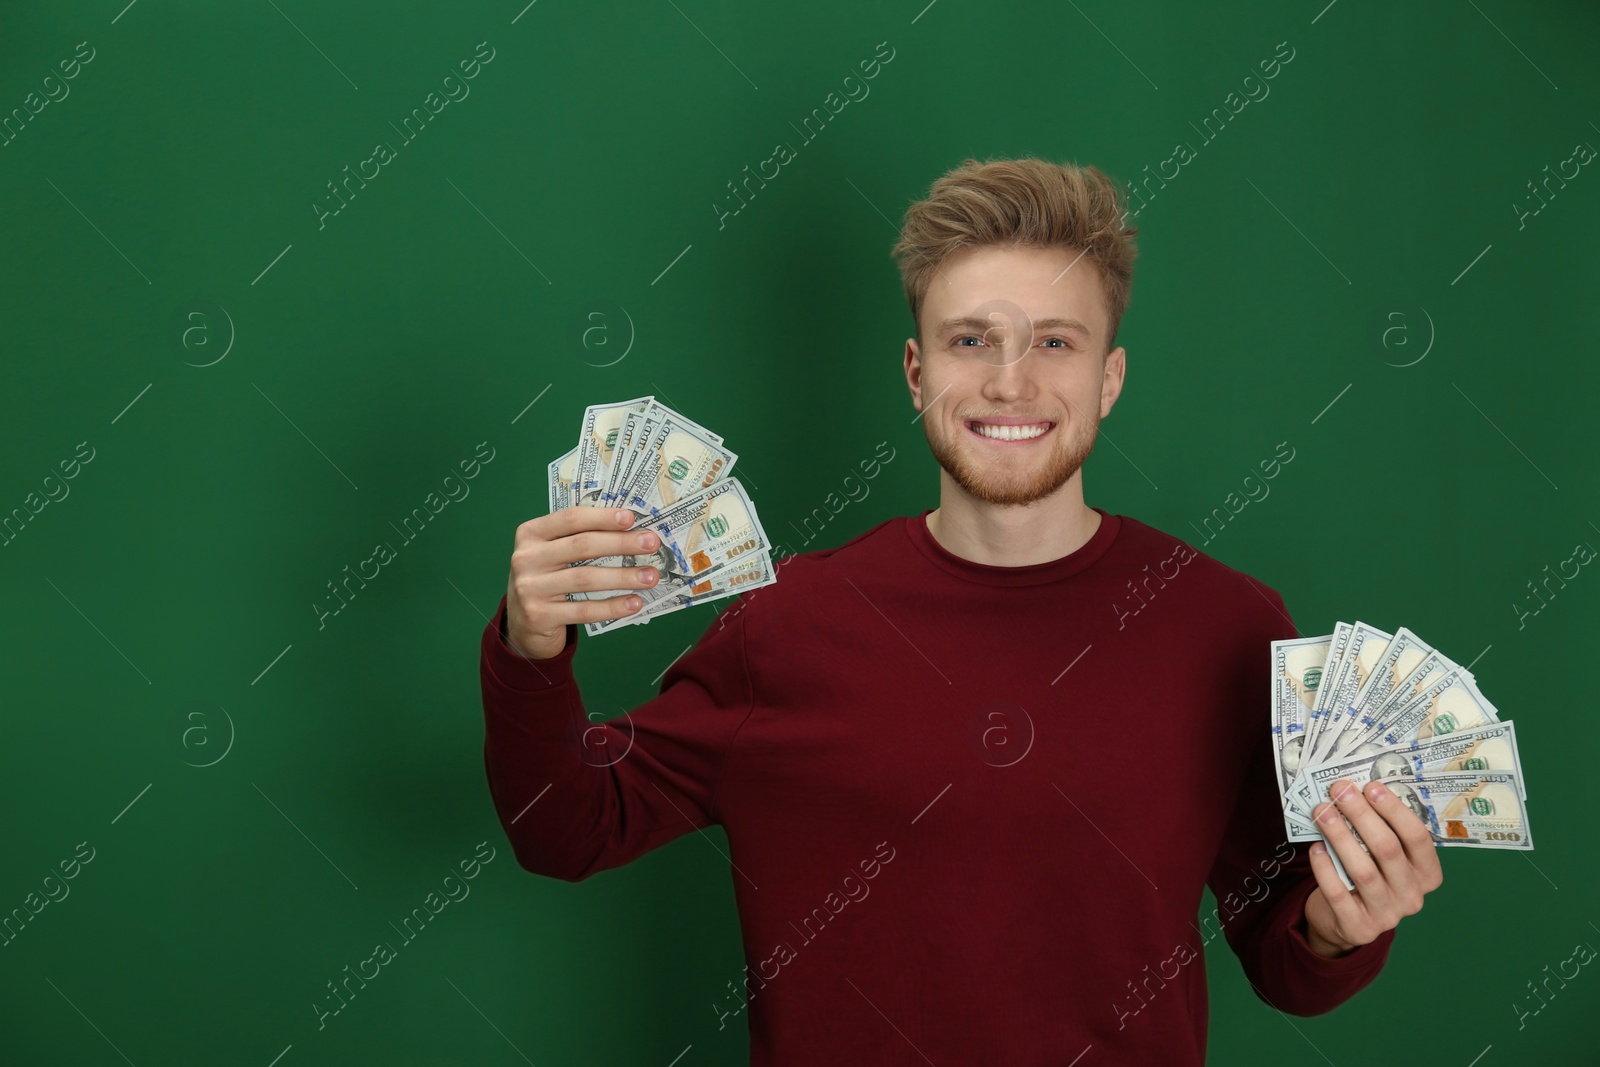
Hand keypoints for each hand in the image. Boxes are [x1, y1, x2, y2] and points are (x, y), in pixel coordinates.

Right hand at [505, 506, 661, 658]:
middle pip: (581, 545)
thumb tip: (630, 530)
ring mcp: (530, 588)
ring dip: (623, 576)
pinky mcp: (539, 616)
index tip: (632, 518)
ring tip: (651, 576)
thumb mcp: (552, 553)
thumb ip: (578, 539)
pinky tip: (634, 603)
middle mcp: (526, 558)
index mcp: (531, 533)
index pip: (571, 518)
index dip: (602, 517)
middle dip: (621, 543)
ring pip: (586, 578)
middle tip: (651, 543)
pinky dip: (612, 606)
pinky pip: (583, 609)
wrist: (523, 623)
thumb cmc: (548, 579)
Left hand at [1302, 778, 1443, 958]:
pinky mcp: (1358, 928)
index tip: (1371, 786)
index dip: (1395, 810)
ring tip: (1322, 811)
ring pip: (1363, 870)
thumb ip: (1376, 830)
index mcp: (1426, 874)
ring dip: (1340, 835)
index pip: (1418, 838)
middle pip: (1387, 850)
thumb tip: (1354, 791)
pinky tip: (1315, 847)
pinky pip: (1339, 894)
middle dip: (1361, 815)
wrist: (1343, 921)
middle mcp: (1412, 896)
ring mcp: (1387, 915)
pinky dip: (1325, 868)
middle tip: (1339, 790)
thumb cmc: (1365, 873)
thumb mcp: (1379, 855)